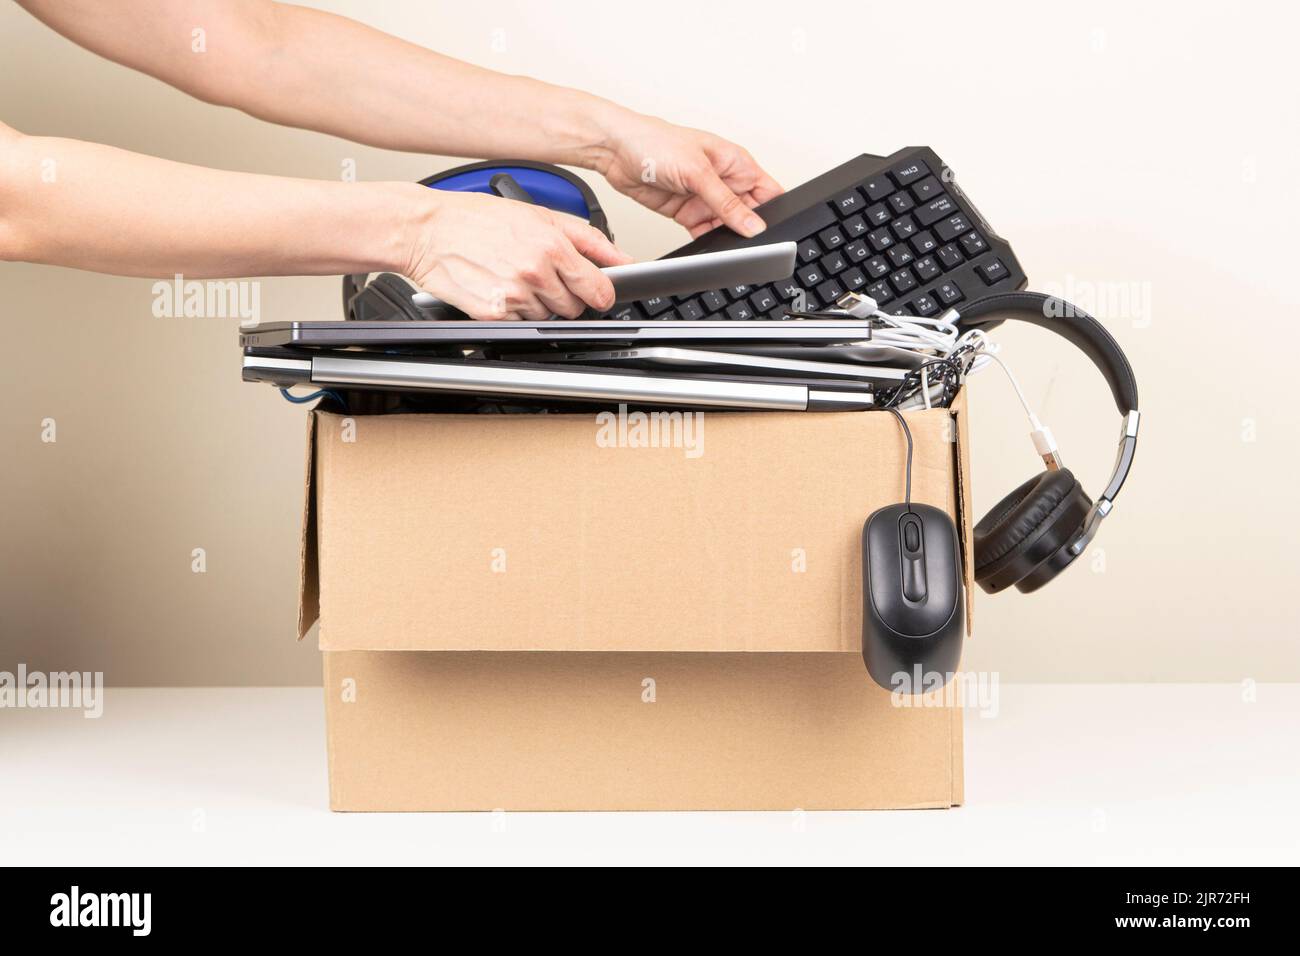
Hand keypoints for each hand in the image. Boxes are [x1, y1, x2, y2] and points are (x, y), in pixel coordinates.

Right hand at [402, 188, 631, 319]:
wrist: (426, 229)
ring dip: (536, 304)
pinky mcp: (493, 313)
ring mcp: (514, 296)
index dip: (598, 292)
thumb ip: (589, 239)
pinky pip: (520, 324)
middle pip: (574, 308)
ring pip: (547, 318)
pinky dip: (513, 312)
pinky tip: (498, 288)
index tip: (593, 290)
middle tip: (539, 274)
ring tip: (512, 276)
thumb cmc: (477, 218)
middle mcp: (535, 272)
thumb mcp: (540, 214)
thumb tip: (622, 259)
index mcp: (552, 246)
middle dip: (563, 295)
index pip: (599, 290)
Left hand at [594, 111, 783, 237]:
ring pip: (727, 228)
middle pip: (750, 214)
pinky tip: (708, 247)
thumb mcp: (697, 172)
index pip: (769, 192)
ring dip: (727, 238)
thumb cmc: (654, 141)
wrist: (616, 151)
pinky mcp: (687, 213)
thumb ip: (726, 202)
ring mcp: (705, 199)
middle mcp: (723, 181)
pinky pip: (705, 234)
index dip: (775, 212)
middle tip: (748, 243)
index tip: (774, 230)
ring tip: (726, 246)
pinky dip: (707, 243)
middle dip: (750, 230)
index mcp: (736, 163)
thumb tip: (753, 224)